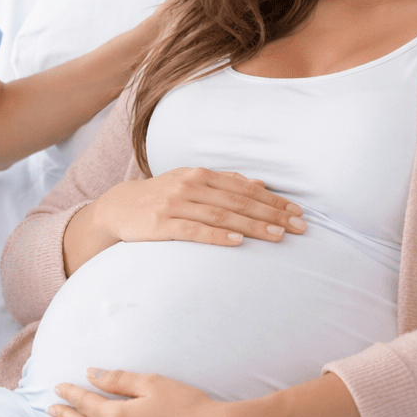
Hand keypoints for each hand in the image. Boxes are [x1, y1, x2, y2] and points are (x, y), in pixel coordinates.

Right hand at [64, 166, 305, 273]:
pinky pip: (193, 230)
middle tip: (298, 227)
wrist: (118, 207)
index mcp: (199, 174)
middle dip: (271, 214)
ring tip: (277, 236)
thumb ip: (224, 184)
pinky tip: (237, 241)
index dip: (273, 200)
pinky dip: (217, 235)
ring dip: (252, 225)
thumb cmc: (161, 197)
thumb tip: (259, 185)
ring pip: (220, 215)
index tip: (297, 213)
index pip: (244, 188)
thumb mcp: (191, 184)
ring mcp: (174, 204)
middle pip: (237, 201)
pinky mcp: (161, 224)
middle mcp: (189, 185)